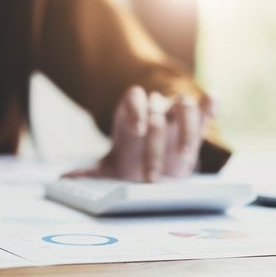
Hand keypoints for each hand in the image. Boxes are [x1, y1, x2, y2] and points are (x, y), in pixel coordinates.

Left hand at [65, 85, 211, 181]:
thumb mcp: (111, 169)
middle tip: (151, 177)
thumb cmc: (131, 163)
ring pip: (185, 105)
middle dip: (155, 145)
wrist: (153, 166)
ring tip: (185, 158)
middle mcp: (155, 108)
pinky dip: (211, 105)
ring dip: (187, 130)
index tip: (138, 130)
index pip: (134, 97)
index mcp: (132, 112)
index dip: (137, 109)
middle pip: (158, 110)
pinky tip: (212, 109)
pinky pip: (206, 106)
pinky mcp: (199, 122)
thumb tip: (63, 179)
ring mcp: (178, 113)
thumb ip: (90, 173)